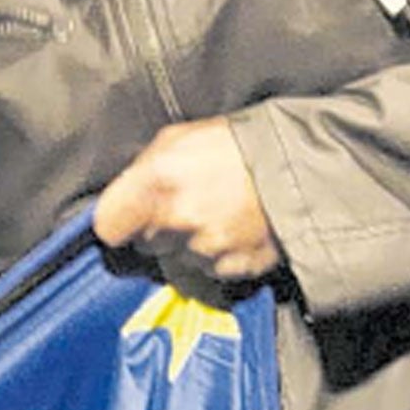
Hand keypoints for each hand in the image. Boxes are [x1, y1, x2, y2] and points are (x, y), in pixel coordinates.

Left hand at [94, 119, 280, 283]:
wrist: (301, 166)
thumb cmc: (236, 144)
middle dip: (157, 229)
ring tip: (216, 214)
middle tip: (185, 204)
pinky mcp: (233, 269)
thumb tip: (125, 193)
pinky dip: (217, 257)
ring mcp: (206, 249)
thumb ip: (144, 167)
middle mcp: (177, 220)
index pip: (108, 226)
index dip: (118, 220)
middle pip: (144, 245)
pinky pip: (209, 271)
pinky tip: (233, 231)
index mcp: (157, 181)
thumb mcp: (180, 137)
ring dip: (189, 244)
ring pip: (177, 261)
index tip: (128, 216)